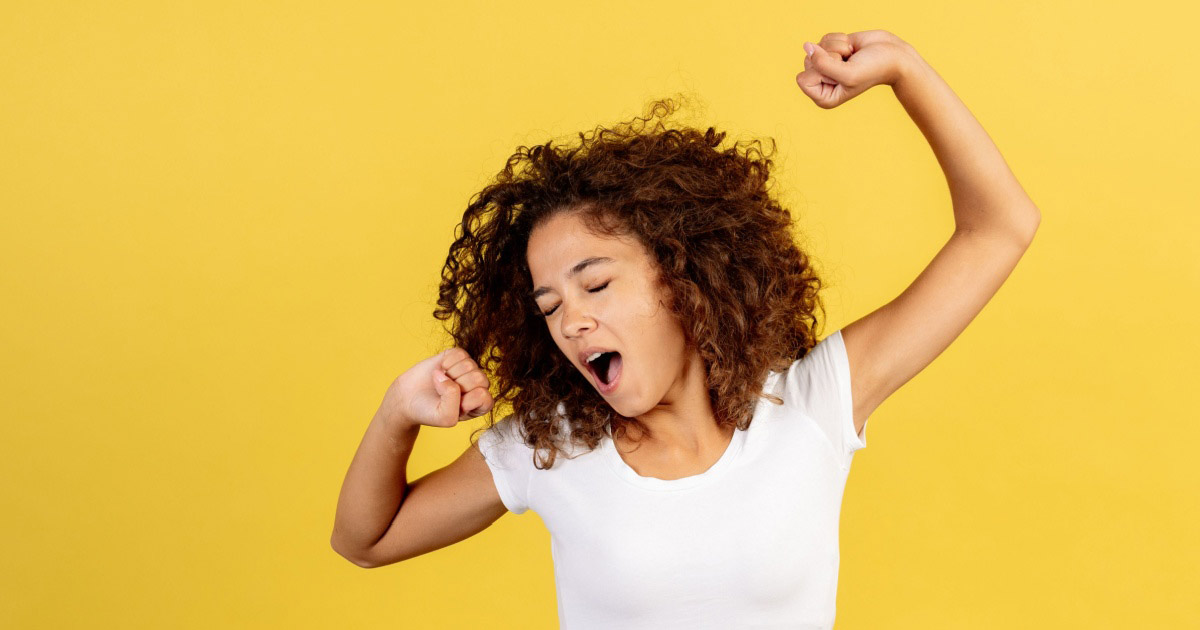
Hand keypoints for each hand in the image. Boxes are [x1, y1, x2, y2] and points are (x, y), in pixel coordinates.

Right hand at [381, 347, 494, 431]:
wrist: (407, 399)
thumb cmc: (428, 411)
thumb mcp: (444, 417)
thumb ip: (453, 402)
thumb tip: (446, 376)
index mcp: (481, 405)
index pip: (484, 396)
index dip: (465, 400)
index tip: (451, 406)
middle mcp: (478, 386)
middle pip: (479, 378)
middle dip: (457, 386)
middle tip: (444, 392)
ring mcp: (468, 370)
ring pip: (469, 365)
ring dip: (450, 374)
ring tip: (441, 382)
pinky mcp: (456, 357)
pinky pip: (460, 353)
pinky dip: (446, 362)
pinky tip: (441, 370)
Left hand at [795, 30, 916, 108]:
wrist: (894, 55)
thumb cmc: (874, 69)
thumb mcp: (848, 73)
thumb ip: (822, 63)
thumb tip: (807, 46)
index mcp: (824, 98)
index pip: (804, 79)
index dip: (822, 71)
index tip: (841, 73)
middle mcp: (822, 82)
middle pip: (808, 62)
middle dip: (831, 57)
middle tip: (848, 63)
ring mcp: (825, 65)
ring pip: (816, 47)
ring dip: (837, 47)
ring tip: (852, 56)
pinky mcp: (831, 49)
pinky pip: (825, 38)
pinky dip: (840, 39)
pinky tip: (852, 48)